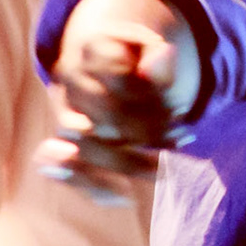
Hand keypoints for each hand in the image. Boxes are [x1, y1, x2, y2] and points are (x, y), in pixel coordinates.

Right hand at [42, 0, 199, 200]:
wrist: (104, 56)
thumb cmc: (136, 56)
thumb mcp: (152, 48)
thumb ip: (158, 58)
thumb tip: (160, 59)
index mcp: (92, 47)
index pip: (119, 78)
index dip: (151, 99)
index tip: (181, 113)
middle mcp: (69, 80)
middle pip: (103, 114)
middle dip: (145, 132)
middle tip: (179, 140)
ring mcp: (63, 111)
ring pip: (86, 145)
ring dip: (127, 161)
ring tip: (162, 171)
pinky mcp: (64, 140)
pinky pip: (68, 168)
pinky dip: (93, 185)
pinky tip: (124, 197)